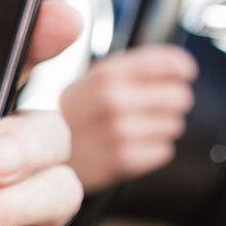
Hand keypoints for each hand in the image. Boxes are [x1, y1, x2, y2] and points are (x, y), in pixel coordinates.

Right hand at [60, 45, 198, 190]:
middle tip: (150, 107)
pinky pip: (163, 151)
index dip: (182, 68)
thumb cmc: (75, 114)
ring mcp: (118, 132)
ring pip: (174, 126)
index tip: (183, 73)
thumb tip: (180, 66)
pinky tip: (129, 147)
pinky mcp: (123, 161)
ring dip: (159, 128)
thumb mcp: (93, 78)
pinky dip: (151, 150)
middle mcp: (112, 100)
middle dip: (170, 102)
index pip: (170, 64)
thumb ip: (133, 68)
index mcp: (106, 74)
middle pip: (180, 97)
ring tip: (132, 129)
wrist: (42, 152)